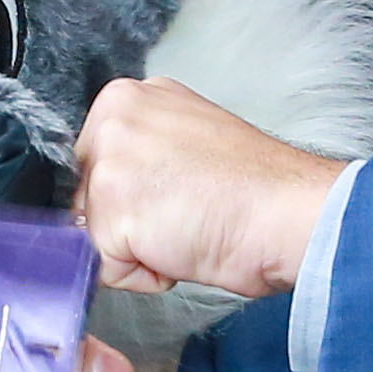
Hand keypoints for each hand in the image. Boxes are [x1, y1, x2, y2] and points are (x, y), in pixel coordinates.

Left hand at [67, 79, 343, 299]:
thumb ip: (141, 153)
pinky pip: (107, 268)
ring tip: (186, 227)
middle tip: (184, 211)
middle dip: (129, 220)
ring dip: (138, 248)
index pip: (94, 163)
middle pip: (85, 196)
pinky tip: (181, 247)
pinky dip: (144, 274)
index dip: (132, 194)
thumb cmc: (256, 187)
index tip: (175, 192)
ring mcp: (109, 161)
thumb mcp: (185, 142)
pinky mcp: (112, 210)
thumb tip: (115, 192)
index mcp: (128, 97)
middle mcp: (112, 118)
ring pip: (94, 233)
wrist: (287, 213)